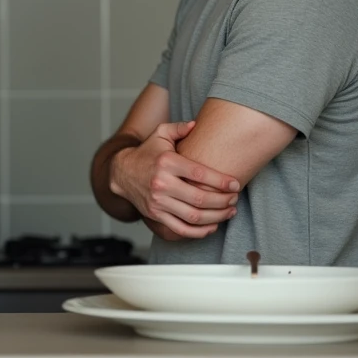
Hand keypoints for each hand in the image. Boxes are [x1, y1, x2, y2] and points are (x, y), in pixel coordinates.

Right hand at [109, 121, 240, 239]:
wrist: (122, 172)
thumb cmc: (147, 152)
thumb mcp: (160, 134)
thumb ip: (179, 128)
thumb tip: (196, 124)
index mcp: (167, 162)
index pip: (199, 174)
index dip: (221, 181)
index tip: (235, 184)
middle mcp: (162, 183)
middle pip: (199, 198)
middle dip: (223, 201)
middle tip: (235, 199)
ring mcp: (158, 202)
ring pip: (193, 216)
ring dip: (216, 217)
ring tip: (229, 212)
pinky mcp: (156, 215)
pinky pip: (181, 229)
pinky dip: (199, 232)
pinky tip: (213, 226)